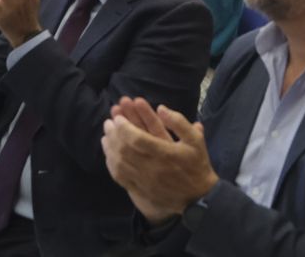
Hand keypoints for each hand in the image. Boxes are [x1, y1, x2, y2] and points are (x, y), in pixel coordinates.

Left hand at [101, 97, 219, 224]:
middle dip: (113, 134)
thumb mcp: (195, 140)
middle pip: (124, 150)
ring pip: (119, 164)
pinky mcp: (140, 190)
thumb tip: (161, 108)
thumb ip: (179, 122)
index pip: (137, 139)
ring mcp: (144, 181)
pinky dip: (111, 165)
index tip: (118, 118)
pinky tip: (109, 155)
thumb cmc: (196, 165)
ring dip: (109, 148)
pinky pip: (120, 177)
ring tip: (106, 136)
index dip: (124, 127)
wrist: (198, 196)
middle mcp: (152, 168)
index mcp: (165, 153)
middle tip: (108, 123)